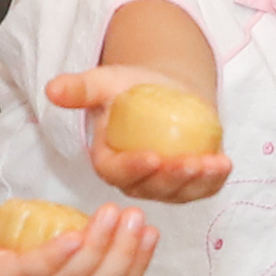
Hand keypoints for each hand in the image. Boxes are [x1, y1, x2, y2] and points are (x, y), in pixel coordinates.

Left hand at [0, 209, 156, 275]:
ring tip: (113, 215)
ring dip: (98, 249)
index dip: (135, 268)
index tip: (150, 234)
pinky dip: (57, 256)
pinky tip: (75, 235)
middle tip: (136, 218)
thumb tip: (109, 221)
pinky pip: (31, 273)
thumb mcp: (38, 267)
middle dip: (123, 255)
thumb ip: (69, 256)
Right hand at [44, 65, 231, 202]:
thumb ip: (80, 88)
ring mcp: (162, 185)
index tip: (152, 157)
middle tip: (189, 163)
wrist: (166, 89)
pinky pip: (200, 188)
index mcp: (108, 162)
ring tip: (211, 163)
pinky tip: (224, 164)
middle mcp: (134, 180)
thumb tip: (52, 89)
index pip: (117, 172)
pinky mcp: (188, 183)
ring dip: (196, 182)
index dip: (133, 168)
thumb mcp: (105, 83)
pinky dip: (214, 180)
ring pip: (177, 192)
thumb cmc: (130, 87)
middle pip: (150, 188)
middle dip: (170, 179)